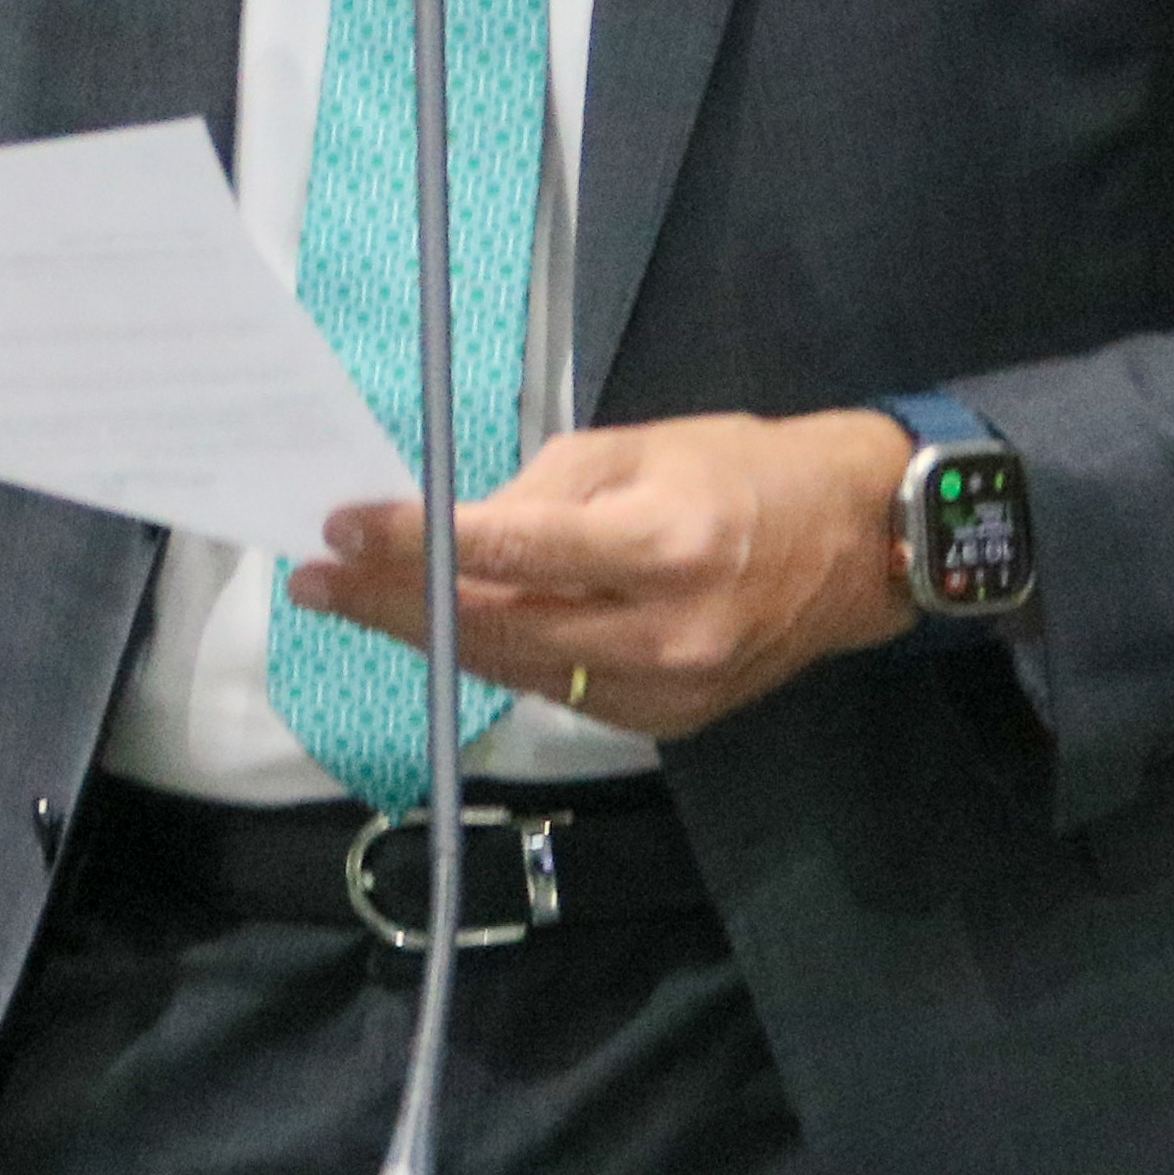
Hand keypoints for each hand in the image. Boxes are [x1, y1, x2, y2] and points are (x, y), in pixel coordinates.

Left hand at [289, 407, 919, 737]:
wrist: (857, 548)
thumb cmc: (742, 473)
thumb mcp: (636, 450)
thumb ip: (538, 494)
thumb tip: (448, 531)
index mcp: (660, 546)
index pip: (511, 552)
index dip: (416, 543)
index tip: (341, 528)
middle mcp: (660, 633)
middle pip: (494, 626)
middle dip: (393, 602)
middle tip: (316, 581)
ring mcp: (664, 691)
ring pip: (512, 669)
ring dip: (426, 636)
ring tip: (353, 603)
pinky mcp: (665, 724)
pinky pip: (553, 690)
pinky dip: (493, 657)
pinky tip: (439, 631)